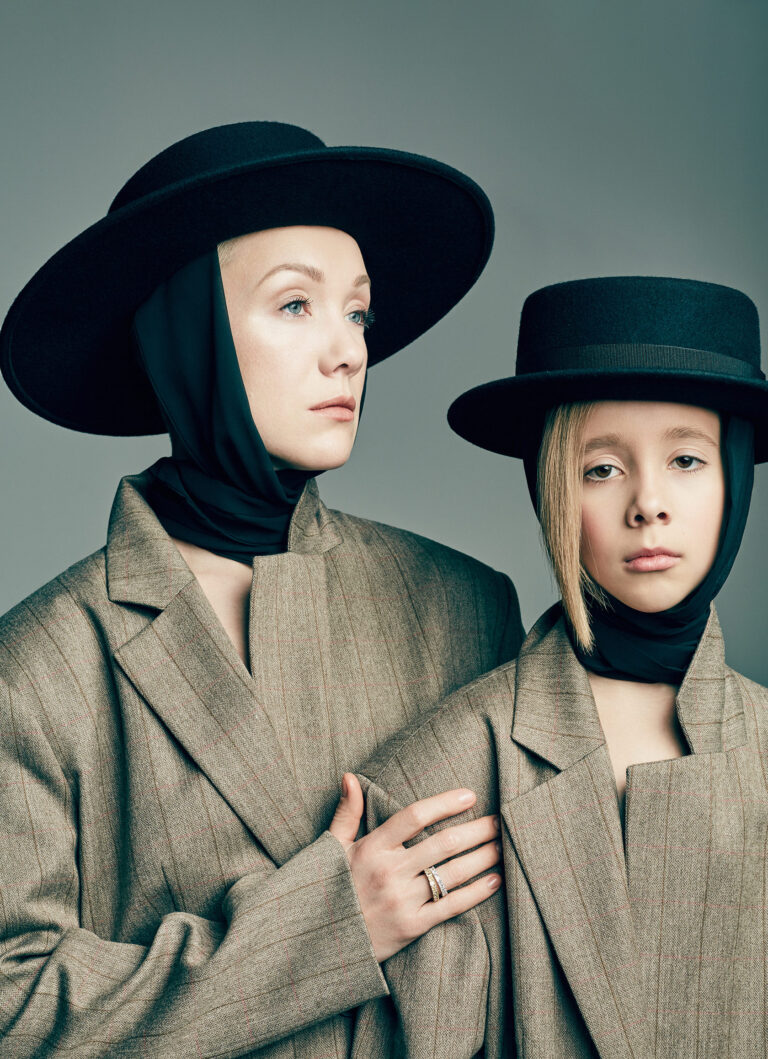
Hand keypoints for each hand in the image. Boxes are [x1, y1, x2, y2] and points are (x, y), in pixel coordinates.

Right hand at [329, 773, 500, 961]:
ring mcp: (402, 900)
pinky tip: (495, 880)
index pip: (415, 816)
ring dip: (483, 857)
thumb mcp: (331, 848)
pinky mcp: (412, 926)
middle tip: (501, 820)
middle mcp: (389, 872)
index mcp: (372, 848)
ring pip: (453, 873)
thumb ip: (347, 812)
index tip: (470, 795)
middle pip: (444, 843)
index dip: (445, 803)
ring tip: (504, 845)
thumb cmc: (329, 889)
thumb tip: (351, 776)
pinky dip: (476, 892)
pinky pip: (451, 906)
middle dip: (477, 830)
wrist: (320, 943)